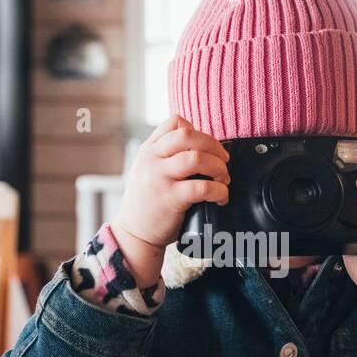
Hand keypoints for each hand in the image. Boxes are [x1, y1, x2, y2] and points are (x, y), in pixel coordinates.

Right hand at [110, 115, 229, 287]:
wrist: (133, 234)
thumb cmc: (148, 203)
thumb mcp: (148, 171)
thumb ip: (166, 156)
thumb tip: (202, 147)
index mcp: (148, 150)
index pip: (175, 122)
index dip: (198, 131)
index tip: (206, 148)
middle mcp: (152, 160)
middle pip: (188, 135)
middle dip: (213, 145)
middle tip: (223, 161)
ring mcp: (159, 178)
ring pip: (196, 158)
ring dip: (218, 167)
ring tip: (223, 179)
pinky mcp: (170, 199)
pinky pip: (202, 187)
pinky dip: (219, 190)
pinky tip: (220, 197)